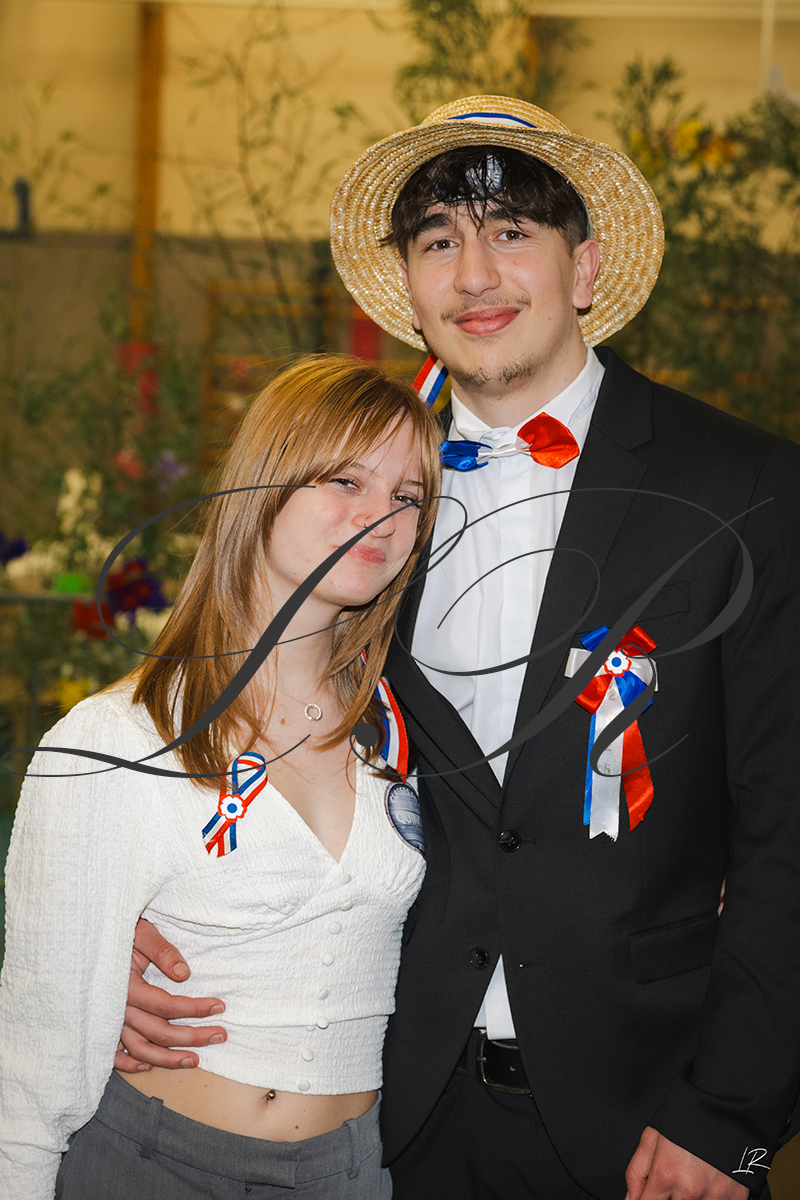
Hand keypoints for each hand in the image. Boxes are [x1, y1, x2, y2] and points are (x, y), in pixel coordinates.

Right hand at [114, 918, 226, 1072]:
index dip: (195, 1008)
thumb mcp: (142, 933)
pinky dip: (129, 1065)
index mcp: (127, 987)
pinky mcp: (101, 1026)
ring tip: (194, 1061)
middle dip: (192, 1037)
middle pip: (158, 1032)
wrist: (89, 939)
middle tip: (220, 1035)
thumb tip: (183, 973)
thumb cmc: (119, 934)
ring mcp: (107, 1021)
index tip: (219, 1006)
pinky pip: (113, 1055)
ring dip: (167, 1059)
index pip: (166, 1005)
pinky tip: (148, 1067)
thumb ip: (162, 951)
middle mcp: (116, 1010)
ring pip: (139, 1049)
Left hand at [625, 1127, 749, 1199]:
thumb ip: (636, 1173)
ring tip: (693, 1175)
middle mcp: (690, 1192)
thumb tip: (631, 1199)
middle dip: (668, 1196)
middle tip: (675, 1176)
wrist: (727, 1106)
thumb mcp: (652, 1137)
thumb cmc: (688, 1118)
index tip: (650, 1193)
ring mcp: (715, 1198)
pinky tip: (709, 1181)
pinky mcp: (736, 1199)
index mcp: (666, 1175)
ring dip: (690, 1197)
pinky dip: (710, 1197)